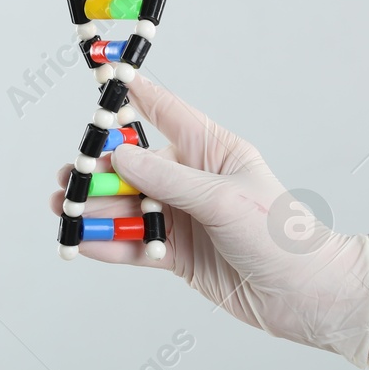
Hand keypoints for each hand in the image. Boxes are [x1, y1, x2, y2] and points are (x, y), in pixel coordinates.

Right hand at [51, 77, 368, 366]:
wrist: (304, 295)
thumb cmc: (278, 235)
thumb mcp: (222, 200)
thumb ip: (168, 179)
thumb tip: (120, 159)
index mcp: (212, 150)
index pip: (166, 111)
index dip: (135, 93)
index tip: (103, 74)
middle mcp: (193, 179)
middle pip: (135, 166)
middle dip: (100, 171)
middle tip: (70, 177)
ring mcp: (183, 217)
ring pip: (129, 206)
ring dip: (96, 209)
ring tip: (64, 209)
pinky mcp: (177, 253)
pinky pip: (135, 243)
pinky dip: (108, 243)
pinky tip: (82, 243)